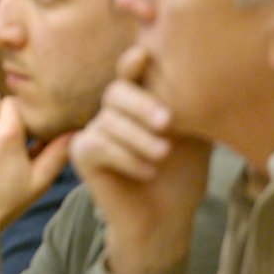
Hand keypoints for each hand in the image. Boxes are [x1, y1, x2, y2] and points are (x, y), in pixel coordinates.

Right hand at [69, 47, 211, 273]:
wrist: (166, 218)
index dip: (132, 64)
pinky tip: (147, 171)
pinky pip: (98, 145)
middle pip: (115, 92)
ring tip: (162, 155)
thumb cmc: (181, 175)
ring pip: (108, 121)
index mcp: (137, 103)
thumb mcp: (192, 134)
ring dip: (139, 138)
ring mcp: (92, 132)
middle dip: (141, 104)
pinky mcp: (81, 155)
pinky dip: (126, 157)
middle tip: (167, 123)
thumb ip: (184, 106)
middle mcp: (111, 113)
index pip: (129, 74)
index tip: (144, 55)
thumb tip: (189, 78)